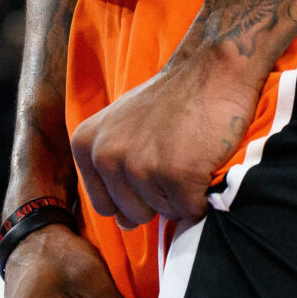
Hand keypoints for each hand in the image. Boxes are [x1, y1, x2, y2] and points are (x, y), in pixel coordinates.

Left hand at [69, 52, 261, 229]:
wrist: (210, 72)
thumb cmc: (170, 103)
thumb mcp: (122, 129)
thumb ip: (113, 173)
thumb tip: (122, 226)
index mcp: (86, 145)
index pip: (104, 205)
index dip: (133, 195)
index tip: (150, 162)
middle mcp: (105, 156)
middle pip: (133, 215)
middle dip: (158, 198)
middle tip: (172, 156)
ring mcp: (139, 165)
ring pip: (165, 214)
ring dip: (183, 194)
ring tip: (187, 154)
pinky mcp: (176, 174)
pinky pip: (192, 211)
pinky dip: (204, 196)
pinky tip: (203, 162)